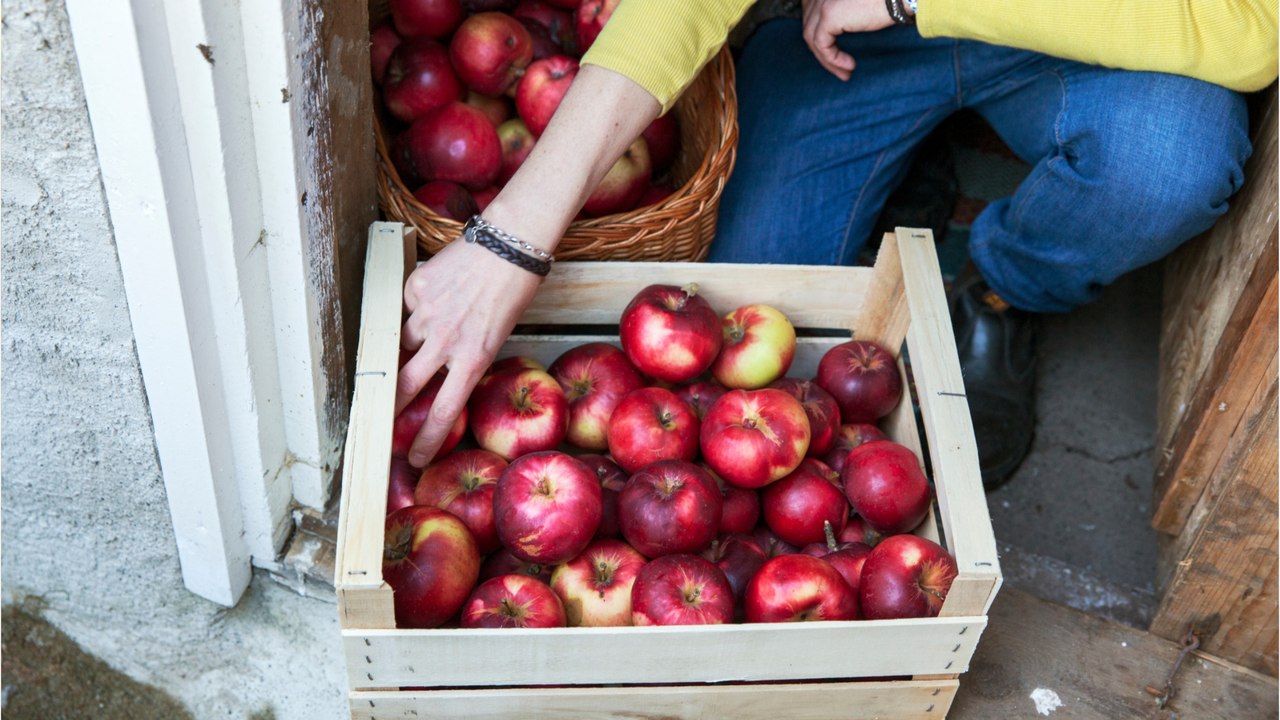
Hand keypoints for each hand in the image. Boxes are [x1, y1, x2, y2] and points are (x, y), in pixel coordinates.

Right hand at [396, 237, 543, 466]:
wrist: (508, 245)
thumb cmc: (512, 293)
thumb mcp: (496, 337)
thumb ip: (464, 357)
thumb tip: (435, 374)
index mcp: (473, 359)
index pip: (443, 412)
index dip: (427, 440)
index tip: (415, 458)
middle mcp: (446, 341)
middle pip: (404, 385)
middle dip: (388, 405)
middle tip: (379, 420)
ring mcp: (427, 314)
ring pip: (400, 341)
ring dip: (408, 342)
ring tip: (433, 324)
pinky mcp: (415, 288)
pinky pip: (405, 307)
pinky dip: (416, 306)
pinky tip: (438, 292)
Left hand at [801, 0, 894, 79]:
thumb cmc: (887, 1)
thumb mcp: (858, 8)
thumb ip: (844, 15)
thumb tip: (834, 39)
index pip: (809, 11)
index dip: (816, 32)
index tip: (828, 52)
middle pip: (808, 26)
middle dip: (820, 50)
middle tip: (838, 68)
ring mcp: (823, 2)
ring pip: (812, 38)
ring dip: (827, 60)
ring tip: (844, 74)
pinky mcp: (829, 15)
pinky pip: (822, 44)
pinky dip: (833, 59)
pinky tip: (849, 66)